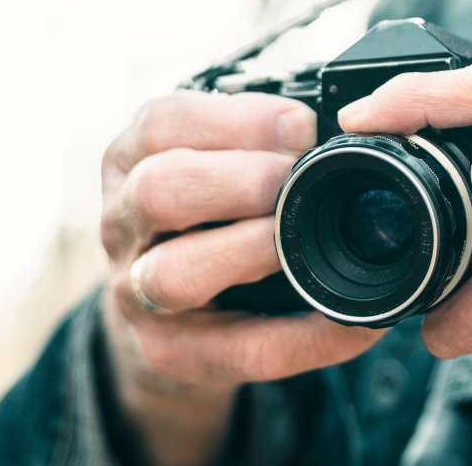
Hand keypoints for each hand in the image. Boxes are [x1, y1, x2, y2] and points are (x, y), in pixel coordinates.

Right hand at [99, 90, 383, 465]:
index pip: (163, 122)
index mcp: (135, 157)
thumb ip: (251, 137)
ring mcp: (136, 291)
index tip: (301, 127)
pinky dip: (301, 338)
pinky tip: (348, 321)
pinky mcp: (170, 351)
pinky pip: (238, 349)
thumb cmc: (202, 212)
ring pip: (171, 275)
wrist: (168, 308)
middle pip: (156, 192)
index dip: (238, 120)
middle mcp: (124, 221)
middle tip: (293, 180)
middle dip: (237, 181)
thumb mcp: (205, 157)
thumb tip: (329, 126)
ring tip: (296, 241)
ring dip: (246, 252)